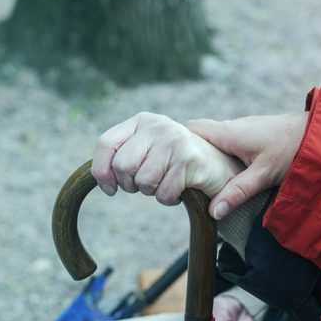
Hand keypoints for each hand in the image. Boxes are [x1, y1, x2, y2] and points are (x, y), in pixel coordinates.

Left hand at [91, 112, 243, 204]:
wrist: (220, 167)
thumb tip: (101, 179)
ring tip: (167, 183)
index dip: (101, 171)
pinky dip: (169, 199)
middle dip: (131, 185)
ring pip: (143, 182)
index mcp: (142, 121)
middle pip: (122, 166)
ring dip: (152, 192)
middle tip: (147, 185)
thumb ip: (124, 155)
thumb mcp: (148, 150)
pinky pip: (163, 194)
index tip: (110, 189)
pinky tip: (181, 189)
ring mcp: (175, 141)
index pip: (106, 143)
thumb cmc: (176, 163)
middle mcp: (158, 126)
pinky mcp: (189, 160)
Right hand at [187, 112, 307, 218]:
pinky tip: (223, 173)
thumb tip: (212, 212)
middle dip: (189, 154)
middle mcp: (231, 128)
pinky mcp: (253, 136)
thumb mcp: (264, 174)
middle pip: (199, 137)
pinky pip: (228, 144)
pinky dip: (221, 156)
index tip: (170, 163)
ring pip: (214, 141)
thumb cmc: (293, 149)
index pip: (191, 130)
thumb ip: (238, 192)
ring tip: (198, 178)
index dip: (178, 143)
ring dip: (206, 156)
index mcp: (228, 133)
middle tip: (181, 176)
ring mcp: (242, 131)